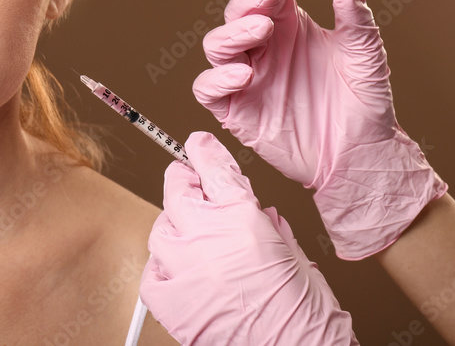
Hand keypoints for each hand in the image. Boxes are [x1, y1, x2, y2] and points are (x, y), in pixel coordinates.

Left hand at [140, 132, 357, 344]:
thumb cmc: (302, 310)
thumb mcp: (293, 251)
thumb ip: (264, 224)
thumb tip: (256, 213)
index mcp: (241, 216)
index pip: (212, 168)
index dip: (203, 152)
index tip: (197, 145)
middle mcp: (206, 235)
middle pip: (177, 191)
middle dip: (183, 185)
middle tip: (191, 190)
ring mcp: (183, 267)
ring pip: (161, 232)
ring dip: (175, 232)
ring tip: (195, 246)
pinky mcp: (169, 300)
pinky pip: (151, 273)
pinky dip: (162, 271)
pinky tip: (179, 275)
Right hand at [192, 0, 445, 259]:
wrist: (359, 154)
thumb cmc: (363, 103)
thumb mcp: (366, 56)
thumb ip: (355, 20)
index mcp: (289, 27)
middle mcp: (263, 48)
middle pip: (235, 14)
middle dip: (245, 1)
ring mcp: (245, 77)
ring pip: (216, 45)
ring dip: (231, 34)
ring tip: (259, 33)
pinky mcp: (235, 109)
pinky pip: (208, 88)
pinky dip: (217, 78)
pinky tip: (242, 74)